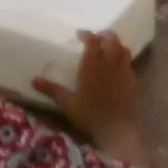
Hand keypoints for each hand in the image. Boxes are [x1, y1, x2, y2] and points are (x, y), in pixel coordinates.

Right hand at [34, 30, 145, 161]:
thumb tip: (34, 80)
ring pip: (124, 50)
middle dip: (105, 35)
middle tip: (97, 38)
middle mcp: (109, 65)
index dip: (87, 34)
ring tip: (110, 49)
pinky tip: (119, 68)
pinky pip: (130, 65)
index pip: (92, 41)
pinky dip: (125, 60)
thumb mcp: (67, 103)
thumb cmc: (89, 116)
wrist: (117, 132)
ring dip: (117, 45)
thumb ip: (52, 89)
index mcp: (92, 66)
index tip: (80, 34)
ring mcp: (124, 73)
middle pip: (112, 40)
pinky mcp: (134, 84)